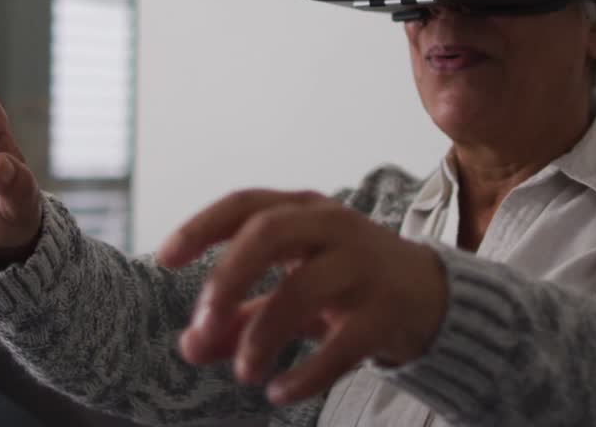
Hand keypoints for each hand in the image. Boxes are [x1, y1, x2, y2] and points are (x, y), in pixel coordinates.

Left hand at [157, 190, 447, 404]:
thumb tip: (189, 345)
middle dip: (229, 277)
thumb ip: (238, 315)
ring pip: (303, 290)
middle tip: (203, 324)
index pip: (244, 204)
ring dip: (263, 335)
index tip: (165, 258)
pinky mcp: (387, 310)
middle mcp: (332, 227)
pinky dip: (307, 372)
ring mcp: (363, 265)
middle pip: (270, 232)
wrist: (430, 294)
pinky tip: (281, 391)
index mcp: (302, 210)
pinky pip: (343, 343)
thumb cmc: (345, 282)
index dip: (201, 227)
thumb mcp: (290, 287)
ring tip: (244, 373)